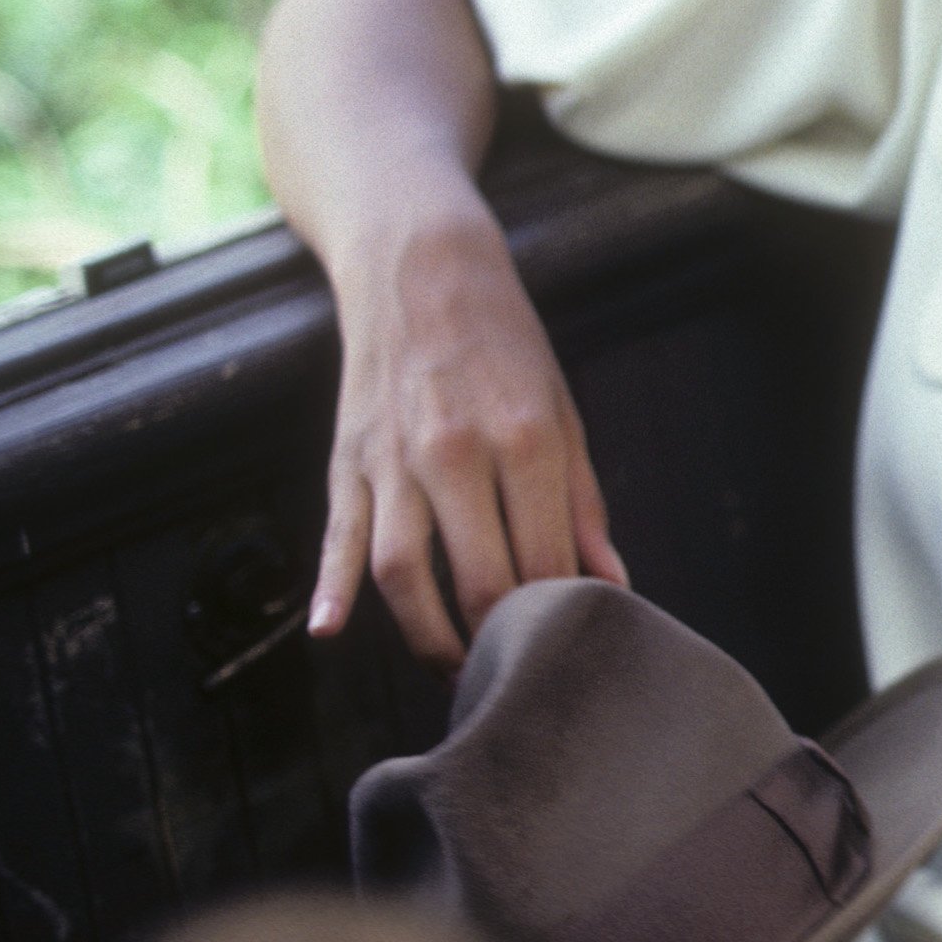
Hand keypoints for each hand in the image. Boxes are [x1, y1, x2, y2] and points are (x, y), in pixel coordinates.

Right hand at [307, 203, 626, 667]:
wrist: (423, 269)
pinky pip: (339, 536)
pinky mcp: (348, 461)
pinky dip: (331, 587)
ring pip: (404, 573)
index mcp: (525, 439)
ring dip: (427, 636)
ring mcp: (394, 460)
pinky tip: (330, 632)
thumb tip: (611, 582)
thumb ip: (583, 503)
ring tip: (452, 670)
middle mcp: (456, 453)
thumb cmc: (507, 346)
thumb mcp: (564, 412)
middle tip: (512, 672)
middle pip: (479, 579)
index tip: (568, 641)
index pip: (545, 560)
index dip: (558, 614)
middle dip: (498, 639)